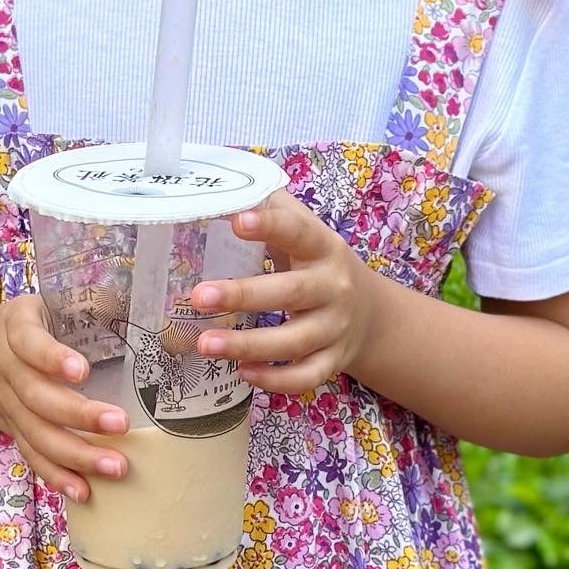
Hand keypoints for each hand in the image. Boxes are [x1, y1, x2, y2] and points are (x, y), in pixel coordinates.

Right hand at [0, 295, 129, 501]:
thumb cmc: (29, 324)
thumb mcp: (47, 302)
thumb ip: (88, 304)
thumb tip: (156, 307)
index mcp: (15, 329)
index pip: (30, 343)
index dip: (52, 358)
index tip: (81, 370)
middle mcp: (6, 369)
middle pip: (38, 398)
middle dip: (79, 416)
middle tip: (120, 425)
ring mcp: (7, 405)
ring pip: (37, 435)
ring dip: (76, 456)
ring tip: (115, 467)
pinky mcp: (13, 431)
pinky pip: (32, 457)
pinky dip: (57, 477)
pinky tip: (84, 492)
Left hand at [191, 192, 378, 394]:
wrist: (370, 312)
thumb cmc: (317, 265)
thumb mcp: (305, 233)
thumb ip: (269, 210)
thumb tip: (216, 188)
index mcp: (323, 247)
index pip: (298, 231)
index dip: (269, 226)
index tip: (235, 222)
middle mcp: (333, 287)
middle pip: (290, 292)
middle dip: (243, 295)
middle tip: (199, 296)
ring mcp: (335, 328)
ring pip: (293, 342)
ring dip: (247, 344)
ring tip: (204, 344)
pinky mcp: (333, 362)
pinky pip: (304, 377)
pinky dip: (274, 380)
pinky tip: (242, 372)